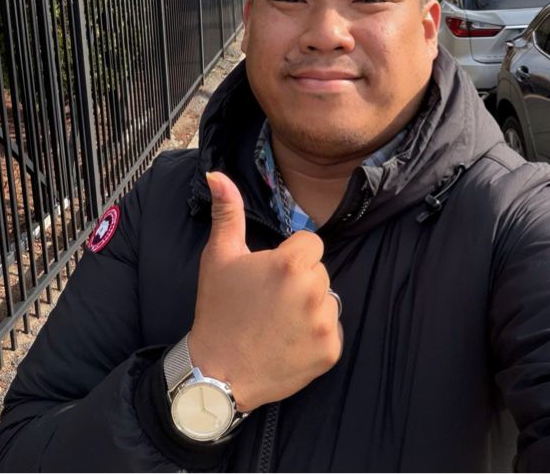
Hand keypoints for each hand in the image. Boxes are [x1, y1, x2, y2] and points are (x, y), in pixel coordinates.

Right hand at [187, 171, 342, 411]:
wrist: (218, 375)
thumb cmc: (218, 311)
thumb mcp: (219, 257)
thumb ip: (226, 211)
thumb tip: (217, 174)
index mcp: (290, 263)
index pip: (310, 244)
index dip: (289, 257)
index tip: (269, 276)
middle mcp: (313, 290)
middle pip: (319, 271)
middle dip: (300, 281)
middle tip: (269, 302)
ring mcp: (325, 323)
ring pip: (327, 299)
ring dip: (310, 306)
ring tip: (278, 322)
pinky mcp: (331, 350)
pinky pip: (332, 329)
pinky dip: (316, 335)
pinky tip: (289, 341)